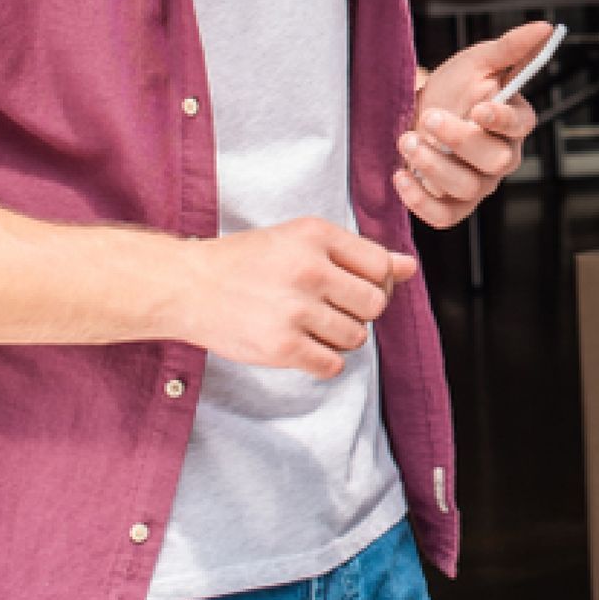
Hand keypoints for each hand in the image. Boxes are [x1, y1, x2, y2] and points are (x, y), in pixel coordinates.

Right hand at [175, 216, 417, 379]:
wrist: (187, 285)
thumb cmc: (247, 260)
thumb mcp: (301, 239)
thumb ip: (357, 253)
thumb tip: (411, 268)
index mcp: (317, 235)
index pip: (382, 266)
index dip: (378, 281)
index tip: (357, 286)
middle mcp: (311, 269)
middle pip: (376, 304)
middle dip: (361, 311)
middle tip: (333, 308)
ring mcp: (296, 310)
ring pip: (357, 336)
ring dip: (342, 337)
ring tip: (313, 325)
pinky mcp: (282, 348)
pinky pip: (333, 364)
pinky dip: (325, 360)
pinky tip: (304, 345)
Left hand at [395, 20, 551, 228]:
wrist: (418, 112)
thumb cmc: (454, 88)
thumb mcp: (478, 61)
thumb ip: (511, 47)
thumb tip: (545, 28)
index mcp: (515, 122)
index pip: (520, 125)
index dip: (501, 119)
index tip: (479, 108)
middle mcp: (503, 157)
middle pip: (495, 161)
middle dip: (460, 140)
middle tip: (429, 117)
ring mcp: (479, 185)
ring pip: (467, 188)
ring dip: (433, 165)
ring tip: (407, 140)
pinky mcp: (454, 206)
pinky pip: (445, 217)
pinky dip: (421, 201)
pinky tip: (401, 176)